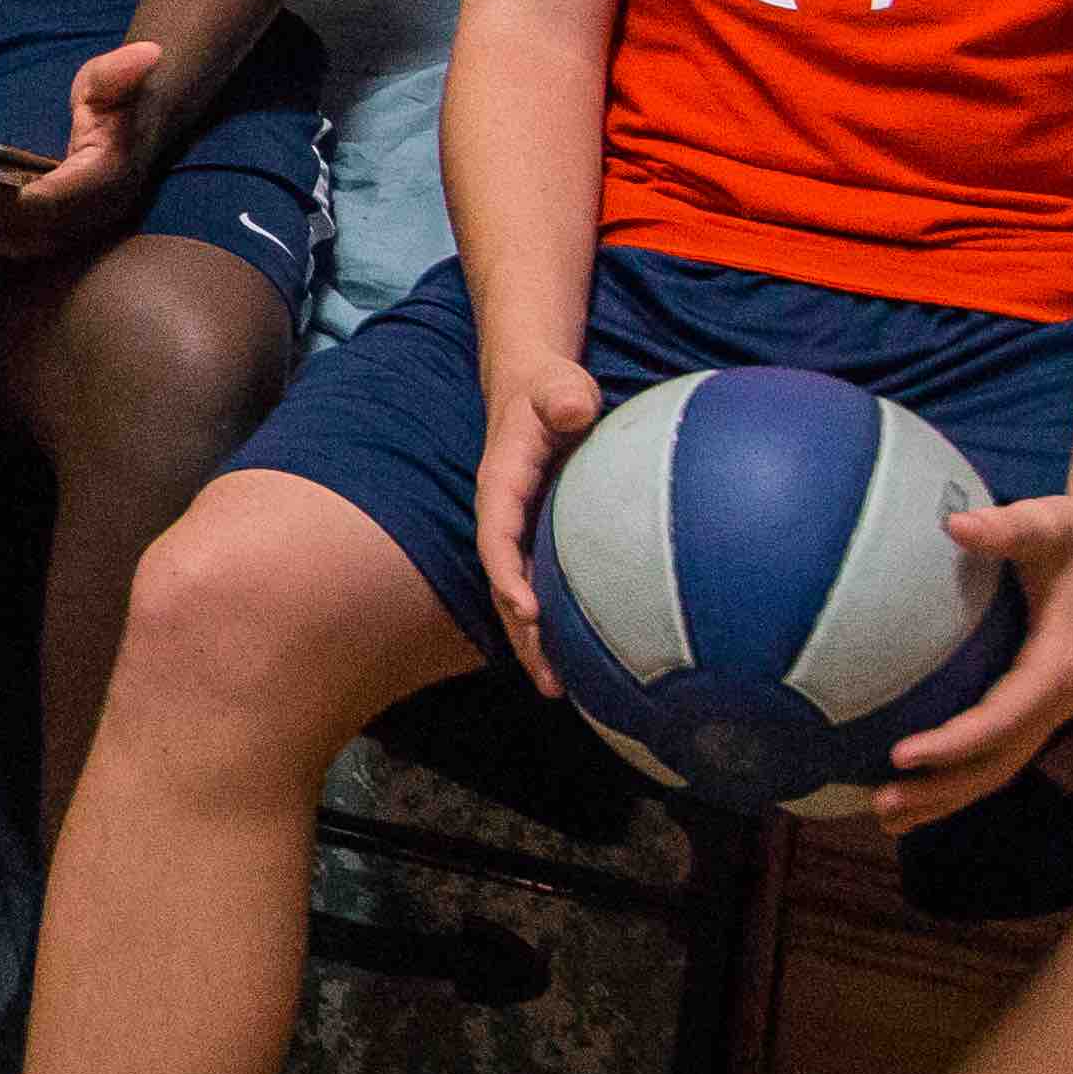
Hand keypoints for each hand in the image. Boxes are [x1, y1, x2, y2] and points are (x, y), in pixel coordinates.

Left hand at [0, 38, 167, 263]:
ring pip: (25, 243)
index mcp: (107, 178)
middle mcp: (96, 213)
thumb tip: (149, 53)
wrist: (140, 125)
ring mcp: (80, 227)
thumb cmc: (119, 98)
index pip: (55, 201)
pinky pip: (23, 243)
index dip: (10, 203)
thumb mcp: (113, 80)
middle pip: (34, 231)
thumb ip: (119, 71)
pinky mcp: (63, 230)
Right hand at [468, 356, 602, 697]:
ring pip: (519, 594)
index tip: (529, 612)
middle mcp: (503, 516)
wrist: (535, 388)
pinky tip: (577, 656)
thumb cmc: (550, 388)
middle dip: (521, 635)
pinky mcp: (539, 537)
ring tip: (560, 689)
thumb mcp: (558, 385)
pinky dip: (550, 622)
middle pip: (504, 583)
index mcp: (501, 483)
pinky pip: (538, 584)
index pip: (496, 535)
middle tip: (551, 683)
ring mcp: (520, 530)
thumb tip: (573, 409)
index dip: (507, 576)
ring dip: (533, 641)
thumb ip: (563, 395)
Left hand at [881, 492, 1072, 830]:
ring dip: (945, 797)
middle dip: (942, 789)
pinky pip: (997, 754)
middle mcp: (1059, 698)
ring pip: (998, 768)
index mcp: (1060, 665)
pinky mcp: (1035, 707)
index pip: (1003, 718)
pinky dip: (958, 780)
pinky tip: (914, 794)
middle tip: (881, 804)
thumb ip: (1006, 526)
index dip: (954, 743)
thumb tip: (955, 523)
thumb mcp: (1049, 521)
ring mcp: (1048, 709)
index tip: (900, 755)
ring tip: (886, 817)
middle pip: (998, 761)